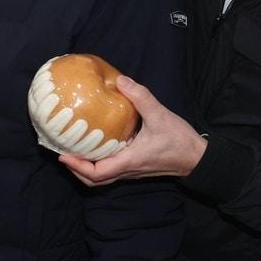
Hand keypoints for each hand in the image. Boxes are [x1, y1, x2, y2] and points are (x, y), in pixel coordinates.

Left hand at [59, 73, 206, 185]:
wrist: (198, 158)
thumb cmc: (180, 140)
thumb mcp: (161, 115)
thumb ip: (141, 97)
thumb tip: (121, 80)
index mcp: (129, 161)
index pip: (97, 174)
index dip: (77, 167)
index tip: (62, 155)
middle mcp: (127, 170)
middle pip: (94, 180)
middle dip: (75, 169)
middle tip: (61, 152)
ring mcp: (130, 171)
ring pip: (101, 178)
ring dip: (84, 168)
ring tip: (72, 150)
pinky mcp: (134, 167)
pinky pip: (110, 171)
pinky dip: (97, 164)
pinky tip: (93, 146)